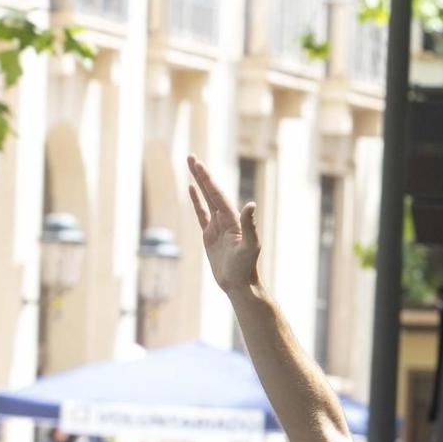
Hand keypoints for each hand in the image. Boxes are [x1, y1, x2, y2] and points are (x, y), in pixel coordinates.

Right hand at [187, 155, 261, 294]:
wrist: (240, 284)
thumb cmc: (246, 267)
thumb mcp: (249, 246)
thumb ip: (249, 225)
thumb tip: (251, 205)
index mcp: (233, 219)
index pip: (218, 194)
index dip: (208, 179)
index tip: (199, 164)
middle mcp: (226, 219)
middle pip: (211, 192)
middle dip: (201, 174)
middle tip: (191, 156)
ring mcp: (217, 226)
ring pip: (206, 199)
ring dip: (199, 183)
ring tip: (191, 166)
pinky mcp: (210, 235)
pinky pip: (201, 213)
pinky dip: (196, 201)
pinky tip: (191, 189)